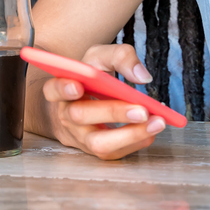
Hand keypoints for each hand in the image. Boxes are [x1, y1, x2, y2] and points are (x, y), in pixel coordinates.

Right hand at [41, 44, 166, 160]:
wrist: (85, 102)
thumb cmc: (92, 78)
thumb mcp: (101, 58)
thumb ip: (120, 57)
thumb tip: (142, 76)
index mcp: (61, 89)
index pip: (52, 90)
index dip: (62, 89)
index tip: (77, 86)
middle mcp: (66, 116)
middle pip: (81, 116)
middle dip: (113, 112)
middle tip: (142, 110)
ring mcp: (80, 137)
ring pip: (99, 143)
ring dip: (131, 134)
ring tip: (156, 123)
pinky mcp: (97, 150)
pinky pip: (116, 152)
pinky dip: (137, 141)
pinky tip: (152, 130)